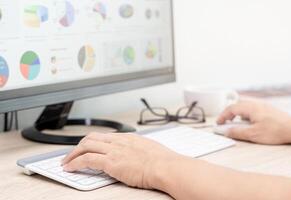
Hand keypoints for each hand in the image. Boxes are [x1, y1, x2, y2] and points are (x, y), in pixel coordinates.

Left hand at [62, 132, 180, 188]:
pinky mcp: (111, 162)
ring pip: (85, 146)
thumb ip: (139, 150)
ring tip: (66, 162)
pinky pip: (87, 160)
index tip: (88, 147)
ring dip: (73, 154)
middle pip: (91, 138)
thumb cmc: (162, 161)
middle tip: (72, 154)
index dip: (92, 142)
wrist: (165, 166)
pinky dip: (75, 163)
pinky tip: (70, 168)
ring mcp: (114, 150)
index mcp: (128, 138)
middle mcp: (118, 141)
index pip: (104, 136)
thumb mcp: (150, 149)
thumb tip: (137, 154)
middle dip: (79, 145)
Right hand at [217, 99, 290, 143]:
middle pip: (237, 105)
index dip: (222, 116)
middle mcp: (256, 104)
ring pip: (244, 106)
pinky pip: (252, 109)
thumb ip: (237, 132)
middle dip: (228, 114)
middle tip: (224, 122)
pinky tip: (248, 122)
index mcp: (250, 108)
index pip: (231, 108)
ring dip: (237, 114)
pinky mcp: (268, 110)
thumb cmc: (277, 130)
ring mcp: (262, 106)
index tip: (218, 123)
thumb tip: (227, 131)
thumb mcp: (253, 135)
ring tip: (235, 123)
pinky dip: (245, 114)